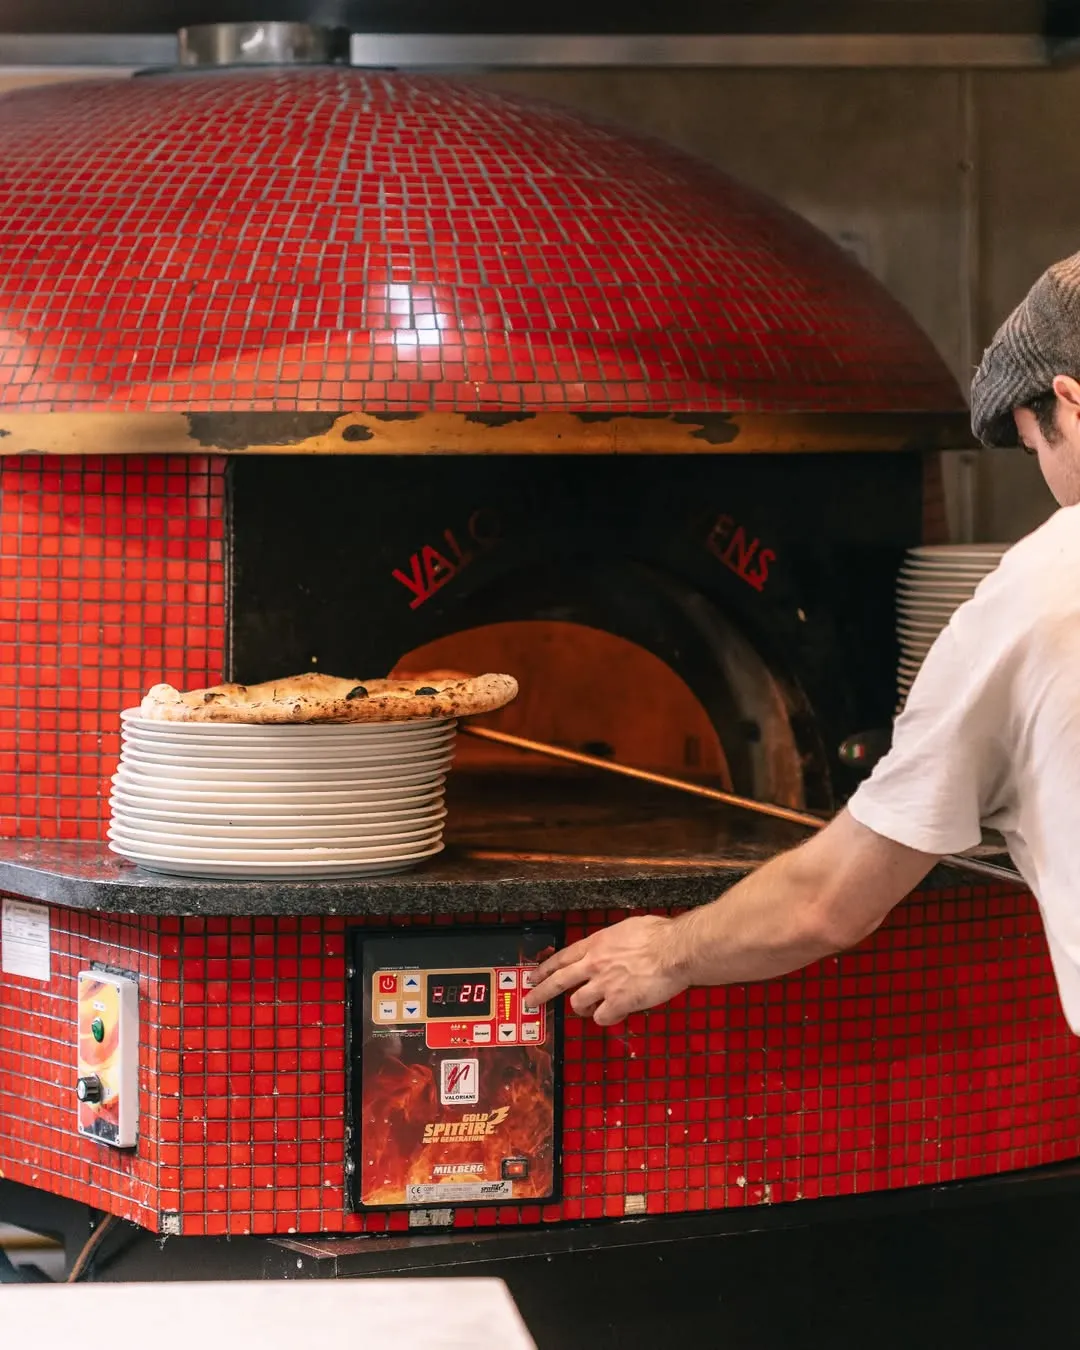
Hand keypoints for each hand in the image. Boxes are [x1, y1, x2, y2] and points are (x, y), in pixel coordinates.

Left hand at [524, 916, 687, 1025]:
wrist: (674, 950)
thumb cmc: (659, 935)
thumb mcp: (628, 928)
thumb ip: (615, 940)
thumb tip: (618, 945)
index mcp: (596, 943)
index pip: (562, 957)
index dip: (546, 968)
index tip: (534, 976)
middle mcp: (594, 964)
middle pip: (558, 981)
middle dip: (541, 993)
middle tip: (530, 1001)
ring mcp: (603, 985)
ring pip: (577, 1003)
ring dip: (581, 1007)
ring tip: (589, 1009)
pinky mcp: (617, 1003)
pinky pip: (601, 1018)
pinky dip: (606, 1018)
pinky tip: (614, 1014)